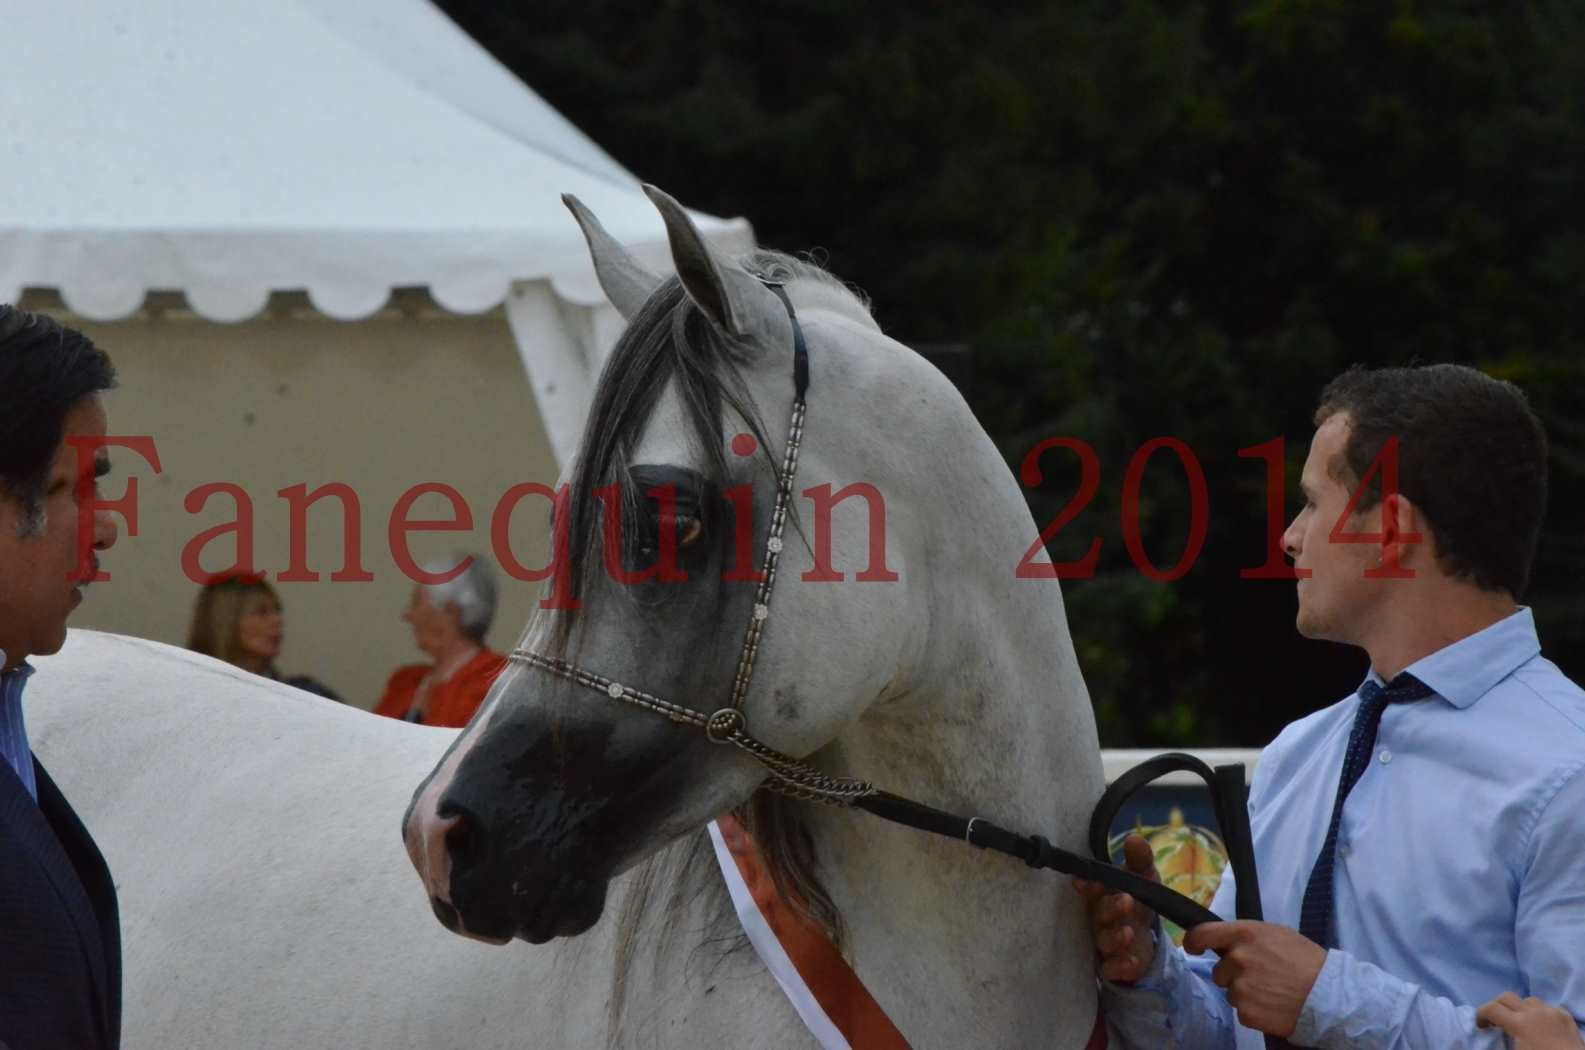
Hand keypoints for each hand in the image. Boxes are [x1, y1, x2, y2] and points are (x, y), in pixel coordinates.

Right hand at [1072, 834, 1158, 983]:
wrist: (1146, 935)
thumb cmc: (1138, 900)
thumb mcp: (1144, 878)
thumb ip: (1140, 860)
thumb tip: (1134, 838)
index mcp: (1103, 895)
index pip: (1090, 889)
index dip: (1088, 886)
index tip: (1084, 881)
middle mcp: (1100, 918)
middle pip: (1100, 914)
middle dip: (1111, 908)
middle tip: (1127, 902)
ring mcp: (1106, 942)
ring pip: (1104, 941)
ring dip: (1115, 937)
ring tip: (1128, 933)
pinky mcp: (1115, 965)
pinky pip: (1112, 968)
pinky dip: (1120, 966)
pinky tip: (1132, 962)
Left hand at [1181, 920, 1326, 1038]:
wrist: (1329, 996)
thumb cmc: (1306, 961)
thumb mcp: (1277, 934)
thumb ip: (1248, 935)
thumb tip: (1226, 941)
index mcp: (1245, 934)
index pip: (1203, 934)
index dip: (1193, 942)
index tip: (1192, 948)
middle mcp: (1238, 959)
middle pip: (1219, 971)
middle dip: (1234, 975)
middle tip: (1262, 977)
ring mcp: (1240, 987)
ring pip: (1230, 992)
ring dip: (1245, 994)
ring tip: (1272, 991)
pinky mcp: (1246, 1012)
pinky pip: (1241, 1011)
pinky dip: (1254, 1011)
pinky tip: (1273, 1006)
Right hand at [1477, 992, 1584, 1049]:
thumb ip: (1504, 1042)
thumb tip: (1495, 1038)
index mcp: (1520, 1024)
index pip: (1491, 1009)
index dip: (1480, 1014)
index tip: (1480, 1026)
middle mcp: (1535, 1013)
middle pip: (1507, 997)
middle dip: (1497, 1006)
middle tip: (1496, 1021)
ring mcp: (1553, 1013)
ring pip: (1529, 1000)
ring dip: (1520, 1008)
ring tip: (1521, 1022)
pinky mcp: (1567, 1017)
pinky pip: (1549, 1008)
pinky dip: (1541, 1013)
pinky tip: (1543, 1025)